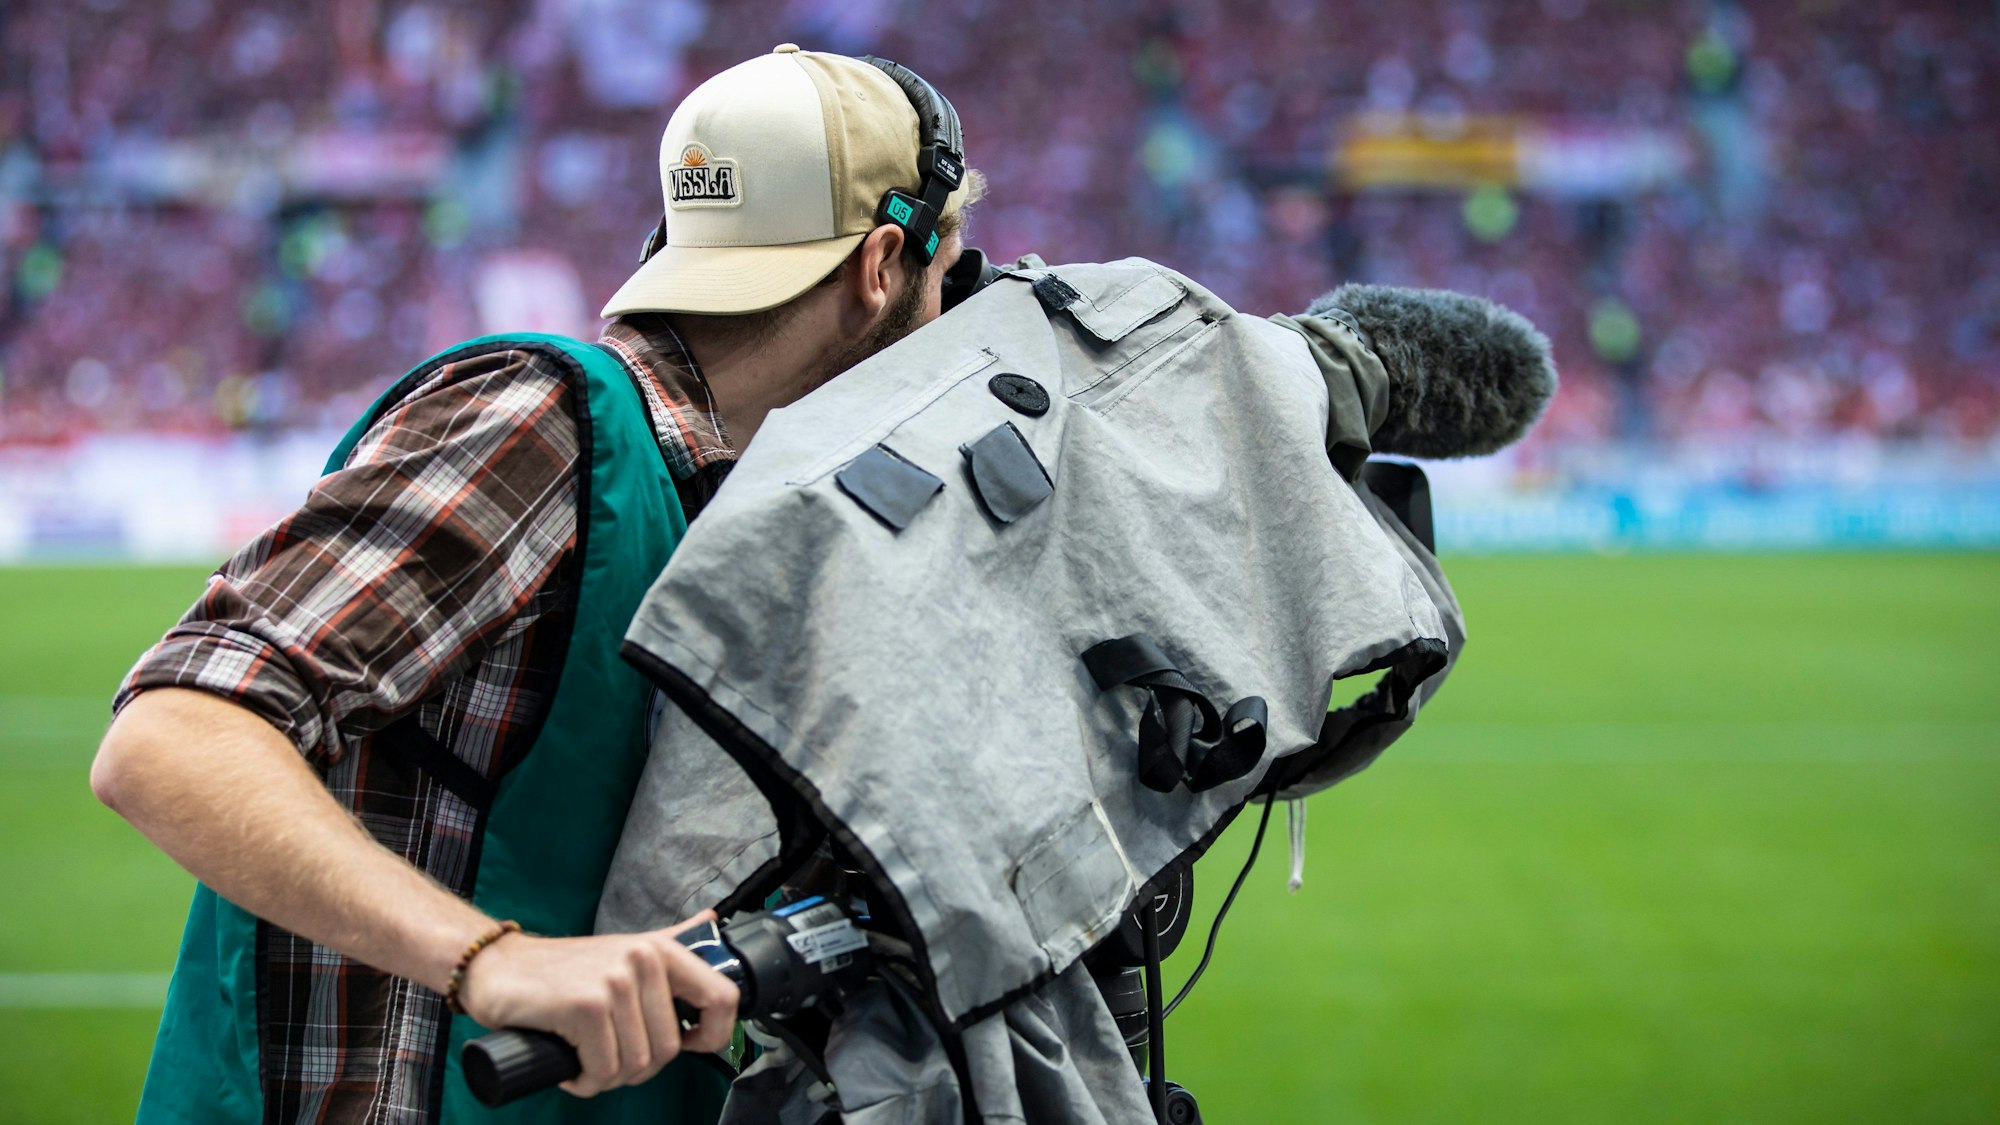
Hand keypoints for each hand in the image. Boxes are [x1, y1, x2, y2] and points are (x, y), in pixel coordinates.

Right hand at [456, 912, 739, 1097]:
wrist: (498, 968)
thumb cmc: (563, 970)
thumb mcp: (625, 949)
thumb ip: (669, 939)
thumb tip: (711, 922)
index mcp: (662, 950)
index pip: (722, 997)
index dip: (713, 1035)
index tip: (688, 1046)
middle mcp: (643, 960)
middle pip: (669, 1049)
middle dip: (638, 1067)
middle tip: (607, 1056)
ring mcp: (615, 982)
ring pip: (637, 1064)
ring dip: (608, 1076)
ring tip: (586, 1058)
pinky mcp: (586, 1007)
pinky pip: (604, 1070)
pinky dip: (586, 1081)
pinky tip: (570, 1066)